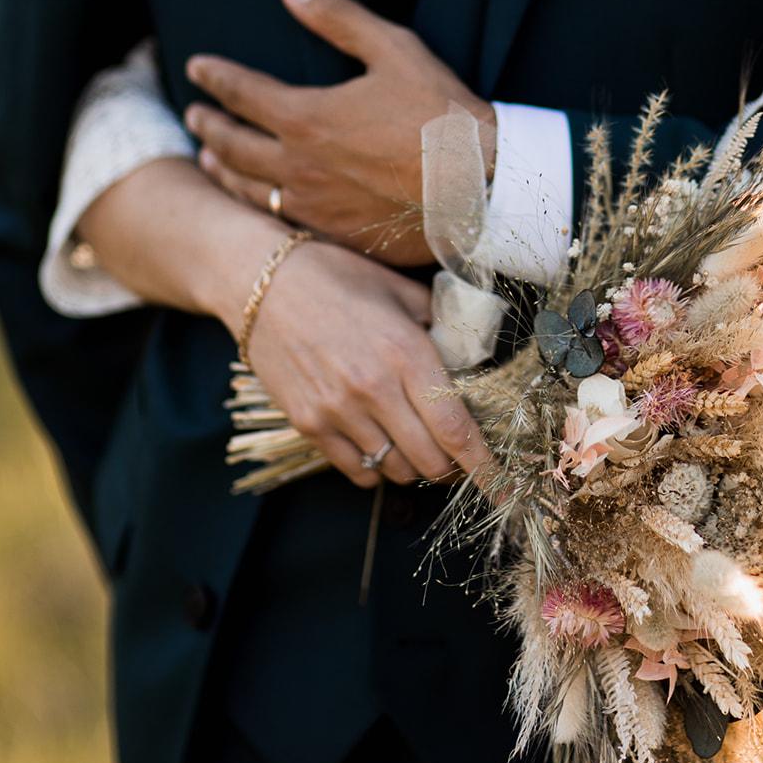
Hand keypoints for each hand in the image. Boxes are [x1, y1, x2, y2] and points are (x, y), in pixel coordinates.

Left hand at [185, 0, 496, 266]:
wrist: (478, 190)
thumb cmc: (441, 115)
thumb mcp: (393, 50)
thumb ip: (338, 18)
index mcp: (305, 118)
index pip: (241, 93)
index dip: (214, 77)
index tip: (196, 67)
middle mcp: (297, 167)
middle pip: (233, 145)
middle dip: (208, 126)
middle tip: (194, 115)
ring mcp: (314, 207)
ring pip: (249, 189)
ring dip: (223, 170)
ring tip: (209, 159)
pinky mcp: (334, 236)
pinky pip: (280, 221)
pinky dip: (257, 205)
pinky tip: (259, 201)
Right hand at [234, 236, 492, 489]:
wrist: (262, 281)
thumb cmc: (336, 278)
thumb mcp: (400, 292)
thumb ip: (440, 326)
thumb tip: (472, 356)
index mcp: (406, 353)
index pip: (456, 427)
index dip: (483, 464)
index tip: (501, 484)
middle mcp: (374, 389)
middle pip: (430, 460)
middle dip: (450, 466)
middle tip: (454, 453)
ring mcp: (337, 411)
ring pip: (395, 470)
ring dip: (413, 465)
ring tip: (413, 441)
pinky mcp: (308, 424)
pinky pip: (356, 470)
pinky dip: (376, 468)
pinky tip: (378, 443)